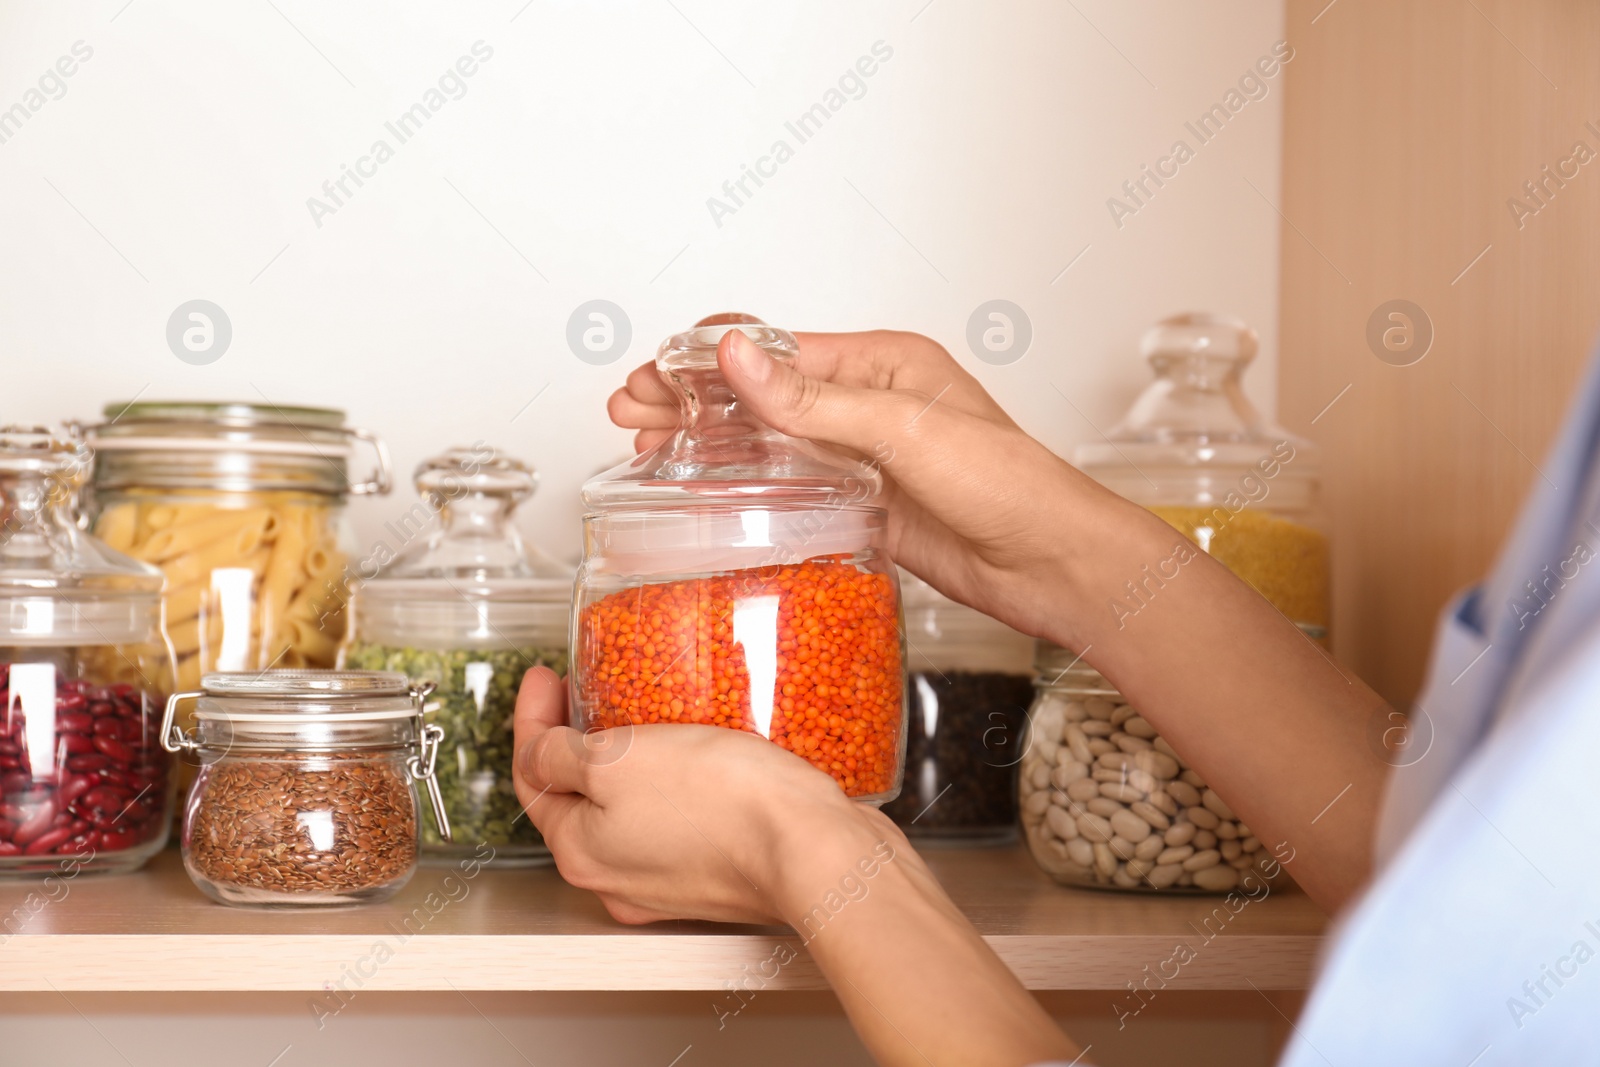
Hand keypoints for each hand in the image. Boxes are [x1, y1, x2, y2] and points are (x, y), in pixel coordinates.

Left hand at [512, 666, 1079, 1064]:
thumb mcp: (620, 758)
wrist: (813, 852)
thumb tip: (540, 751)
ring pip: (631, 810)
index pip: (531, 777)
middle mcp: (618, 876)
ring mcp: (671, 880)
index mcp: (582, 849)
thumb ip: (563, 755)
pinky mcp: (720, 870)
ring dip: (629, 763)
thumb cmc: (724, 806)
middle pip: (576, 799)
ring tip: (643, 714)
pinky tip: (700, 752)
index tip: (543, 677)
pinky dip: (677, 783)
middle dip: (575, 741)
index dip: (530, 718)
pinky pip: (682, 818)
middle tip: (583, 691)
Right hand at [606, 328, 1137, 649]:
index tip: (654, 376)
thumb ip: (816, 399)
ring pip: (766, 438)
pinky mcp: (861, 503)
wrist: (1052, 562)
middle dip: (690, 396)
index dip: (705, 361)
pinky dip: (742, 482)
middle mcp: (867, 402)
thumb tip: (741, 356)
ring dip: (706, 439)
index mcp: (881, 362)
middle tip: (630, 411)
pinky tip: (704, 490)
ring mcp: (861, 455)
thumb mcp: (905, 430)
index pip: (774, 349)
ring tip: (643, 446)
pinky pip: (789, 485)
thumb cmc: (1009, 484)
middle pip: (760, 390)